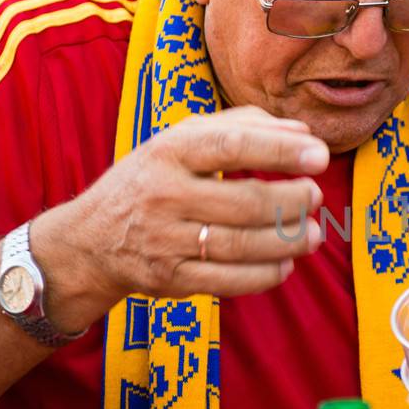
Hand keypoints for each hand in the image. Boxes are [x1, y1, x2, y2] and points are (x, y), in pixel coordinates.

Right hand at [37, 106, 328, 328]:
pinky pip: (226, 281)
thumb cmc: (152, 180)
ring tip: (312, 234)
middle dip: (291, 201)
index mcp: (170, 151)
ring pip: (240, 244)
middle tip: (315, 197)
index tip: (319, 155)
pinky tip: (285, 264)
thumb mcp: (182, 140)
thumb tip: (302, 133)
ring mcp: (165, 239)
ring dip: (286, 242)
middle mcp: (164, 194)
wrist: (89, 240)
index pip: (232, 145)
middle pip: (244, 202)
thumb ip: (242, 127)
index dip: (280, 151)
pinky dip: (263, 275)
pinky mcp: (169, 277)